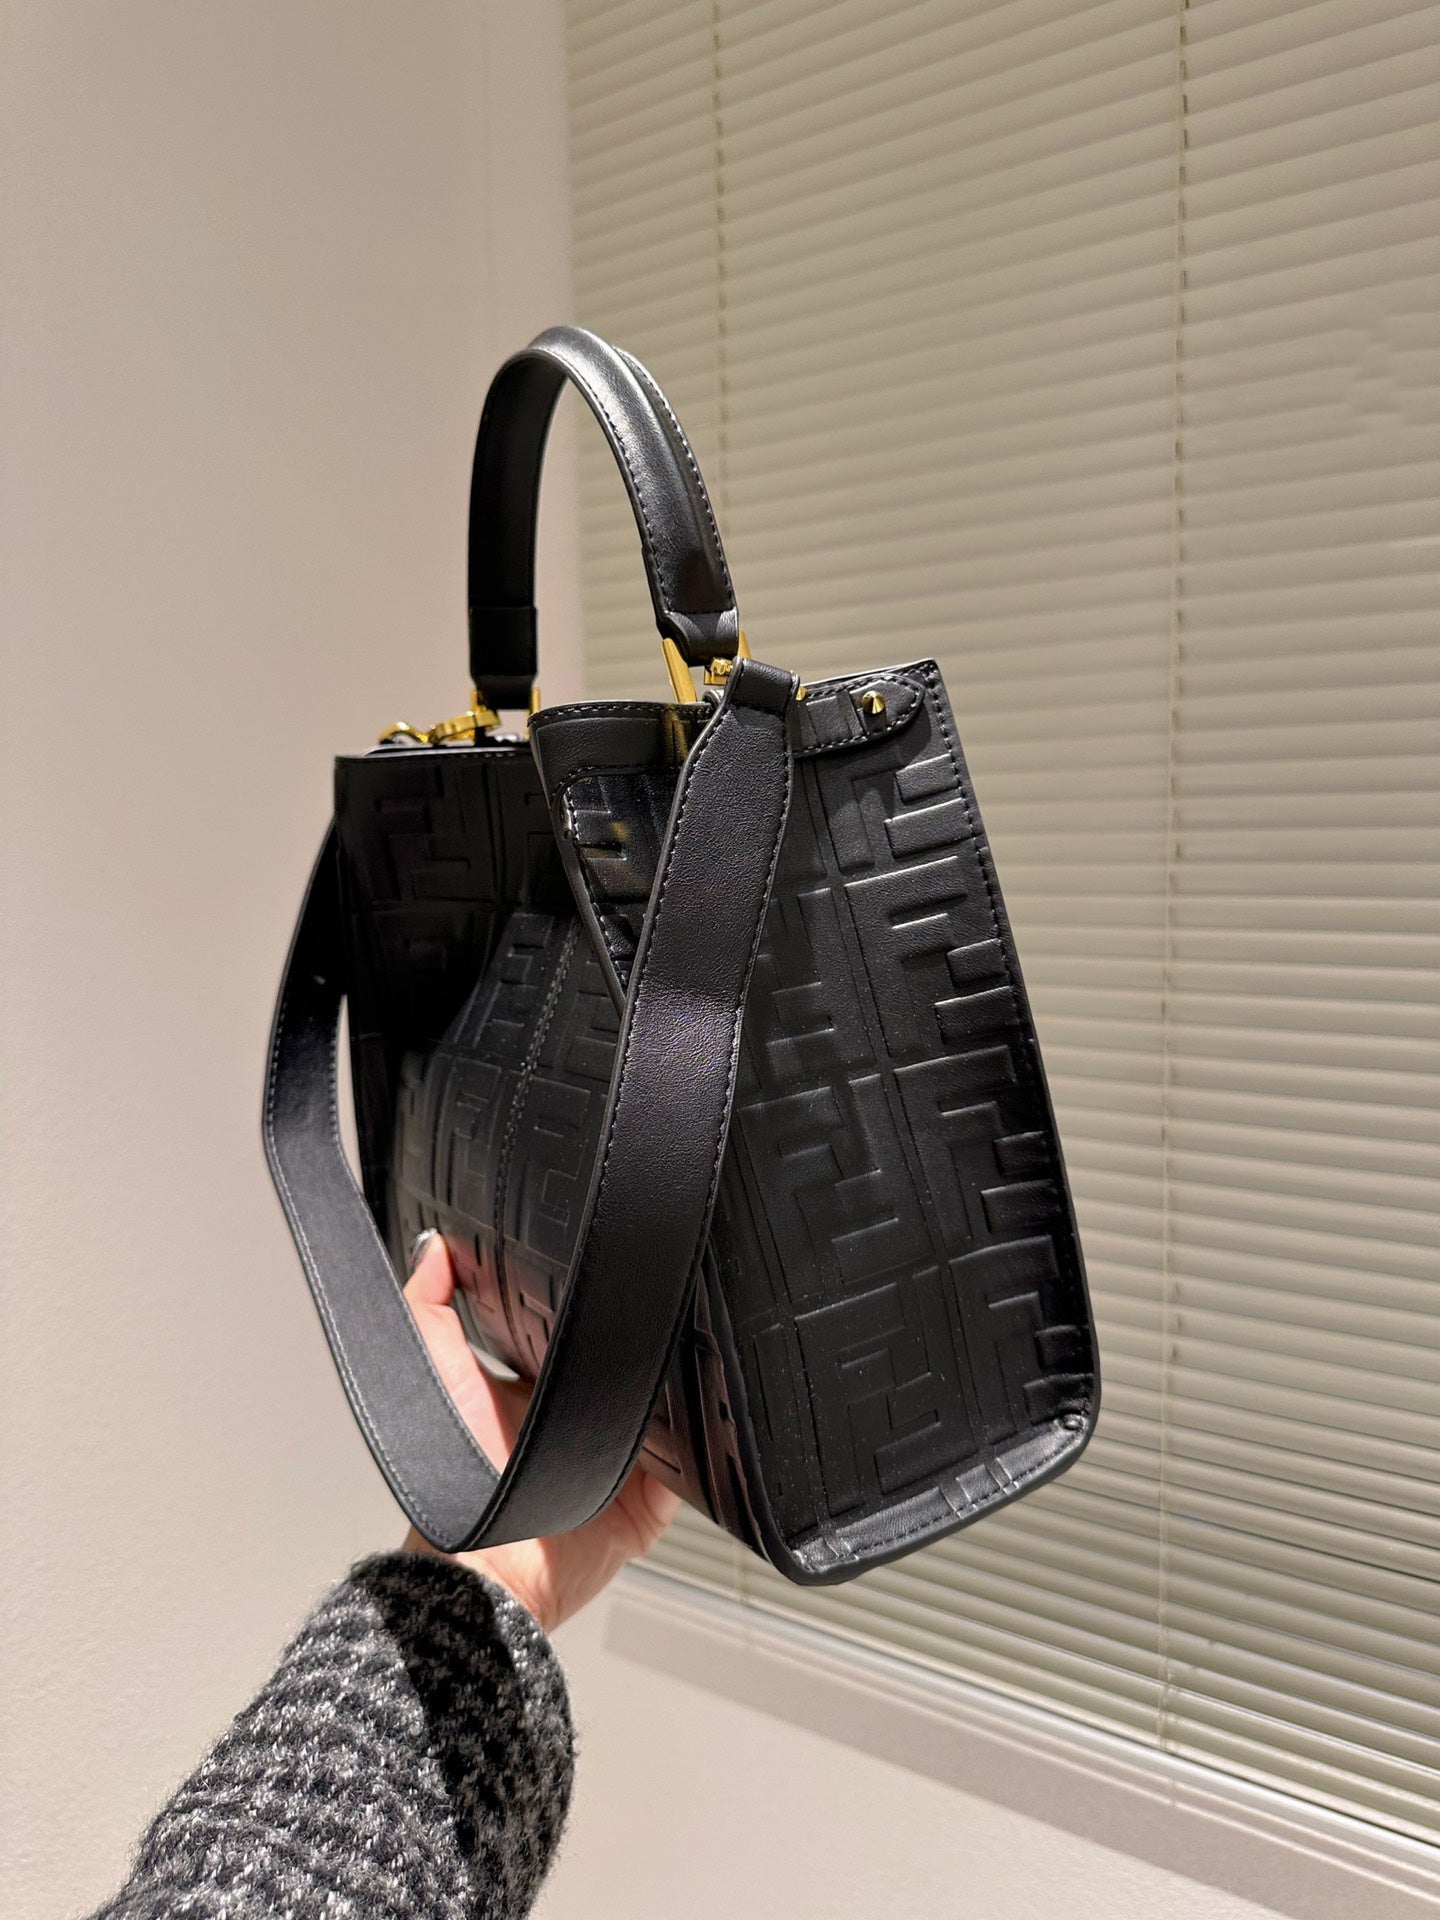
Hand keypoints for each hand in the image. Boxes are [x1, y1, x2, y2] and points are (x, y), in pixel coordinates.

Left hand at [399, 1232, 679, 1634]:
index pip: (582, 1328)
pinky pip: (696, 1467)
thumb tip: (435, 1244)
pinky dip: (703, 1447)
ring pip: (671, 1409)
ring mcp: (624, 1459)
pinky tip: (706, 1416)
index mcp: (541, 1386)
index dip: (598, 1299)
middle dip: (652, 1338)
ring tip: (696, 1353)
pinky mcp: (656, 1500)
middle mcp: (585, 1419)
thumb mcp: (437, 1375)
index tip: (619, 1257)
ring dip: (681, 1389)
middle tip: (671, 1301)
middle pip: (634, 1364)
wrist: (489, 1570)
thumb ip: (431, 1310)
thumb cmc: (453, 1479)